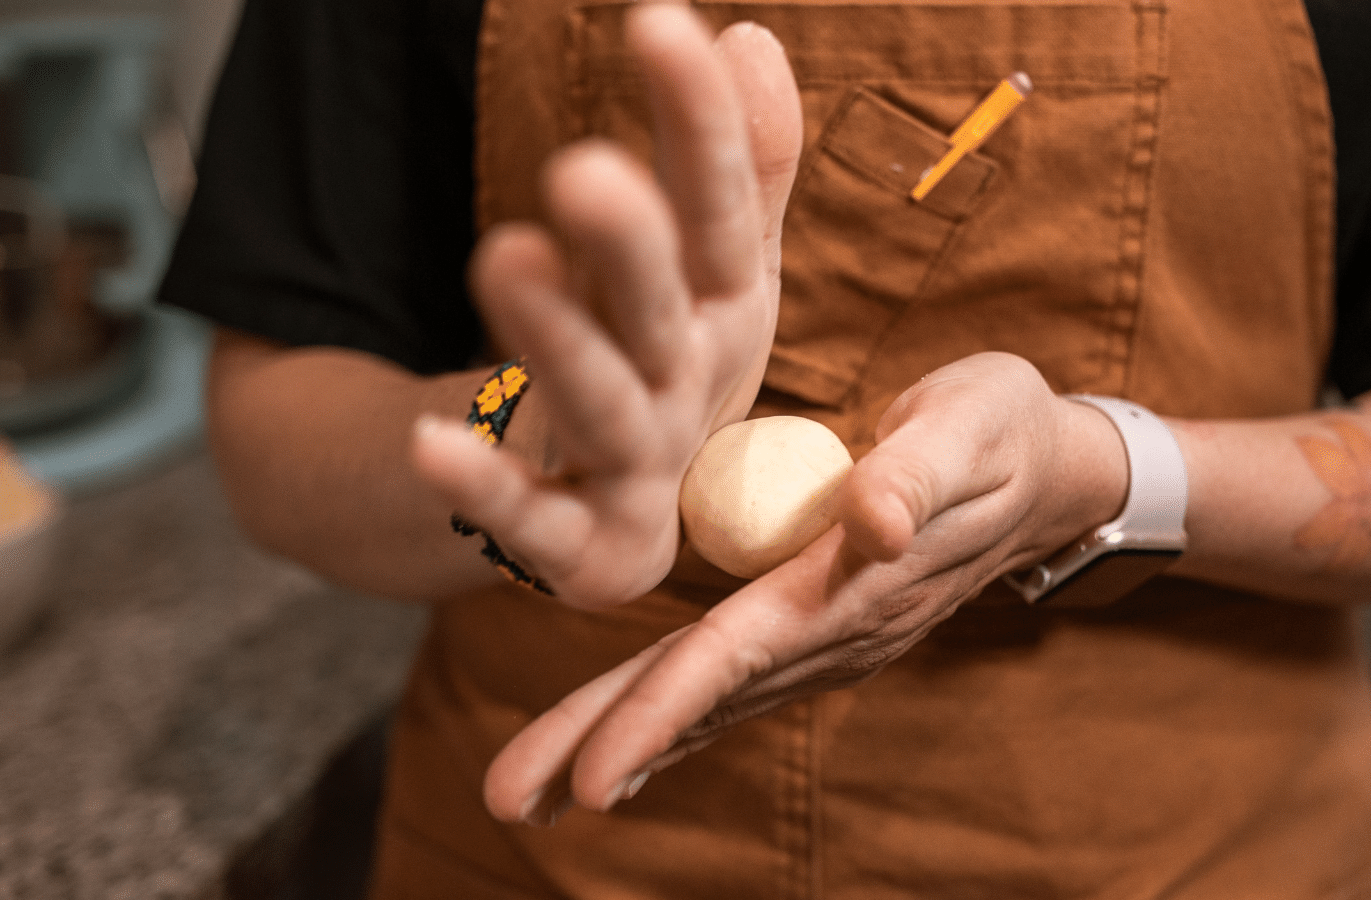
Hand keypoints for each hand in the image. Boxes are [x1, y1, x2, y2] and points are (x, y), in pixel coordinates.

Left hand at [411, 3, 801, 607]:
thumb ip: (739, 165)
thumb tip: (751, 39)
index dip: (700, 128)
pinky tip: (426, 444)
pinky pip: (529, 520)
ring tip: (505, 258)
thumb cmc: (674, 360)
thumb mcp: (718, 268)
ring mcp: (640, 470)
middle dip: (632, 245)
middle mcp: (691, 386)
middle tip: (585, 172)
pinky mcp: (582, 548)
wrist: (635, 502)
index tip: (660, 25)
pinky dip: (484, 489)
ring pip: (603, 407)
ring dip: (560, 343)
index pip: (721, 212)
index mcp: (726, 309)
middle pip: (661, 311)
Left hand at [481, 352, 1127, 823]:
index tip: (592, 772)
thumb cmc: (1002, 431)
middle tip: (511, 799)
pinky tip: (615, 746)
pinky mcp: (816, 625)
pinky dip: (665, 718)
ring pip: (707, 698)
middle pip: (703, 695)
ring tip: (531, 791)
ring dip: (617, 742)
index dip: (664, 709)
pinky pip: (727, 681)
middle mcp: (834, 631)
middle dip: (606, 746)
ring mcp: (826, 639)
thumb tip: (876, 524)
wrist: (1049, 474)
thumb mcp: (970, 426)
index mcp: (853, 584)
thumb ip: (917, 474)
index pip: (741, 653)